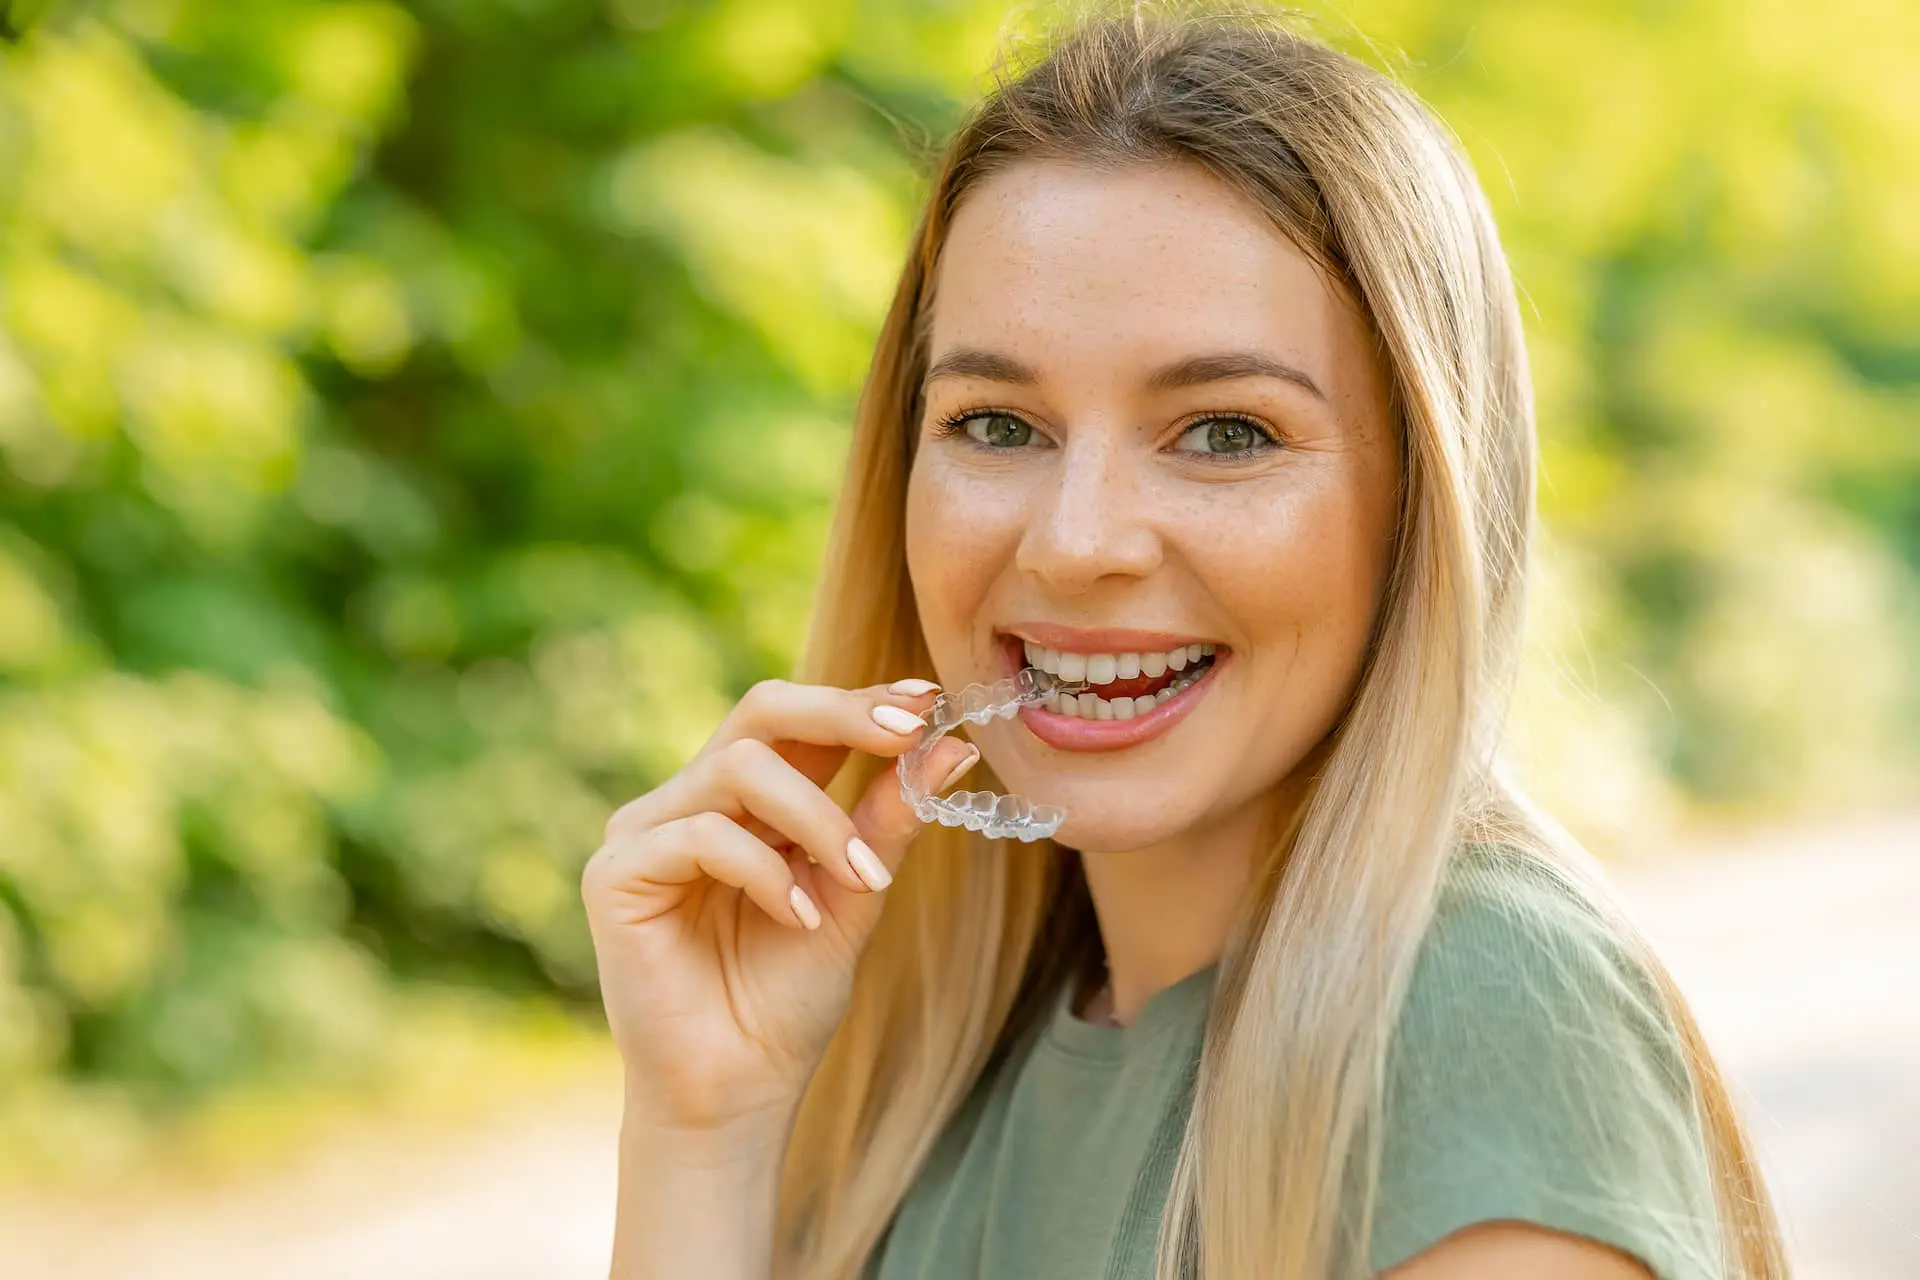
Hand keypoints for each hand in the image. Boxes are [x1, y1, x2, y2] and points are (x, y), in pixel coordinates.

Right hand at [583, 678, 975, 1135]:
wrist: (735, 1093)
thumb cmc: (787, 1000)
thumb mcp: (854, 895)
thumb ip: (889, 821)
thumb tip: (953, 747)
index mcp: (745, 800)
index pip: (797, 719)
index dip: (859, 700)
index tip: (926, 701)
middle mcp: (688, 800)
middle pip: (760, 711)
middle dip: (841, 715)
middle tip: (907, 735)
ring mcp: (646, 832)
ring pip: (739, 769)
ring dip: (817, 819)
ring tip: (858, 882)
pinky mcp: (616, 874)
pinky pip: (700, 834)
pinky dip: (763, 871)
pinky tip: (797, 919)